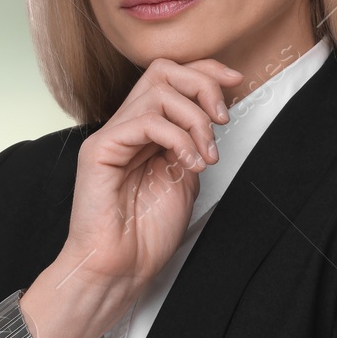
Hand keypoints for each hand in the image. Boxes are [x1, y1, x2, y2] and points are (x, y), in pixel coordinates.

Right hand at [18, 57, 242, 337]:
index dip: (205, 72)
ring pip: (158, 90)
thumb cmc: (146, 233)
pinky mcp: (100, 149)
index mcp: (143, 131)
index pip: (170, 77)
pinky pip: (146, 121)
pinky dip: (179, 138)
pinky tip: (188, 164)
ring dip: (195, 119)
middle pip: (163, 71)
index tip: (235, 82)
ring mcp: (110, 136)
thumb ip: (192, 143)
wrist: (120, 267)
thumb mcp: (184, 178)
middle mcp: (125, 127)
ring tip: (204, 155)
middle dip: (203, 86)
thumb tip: (212, 116)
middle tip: (221, 121)